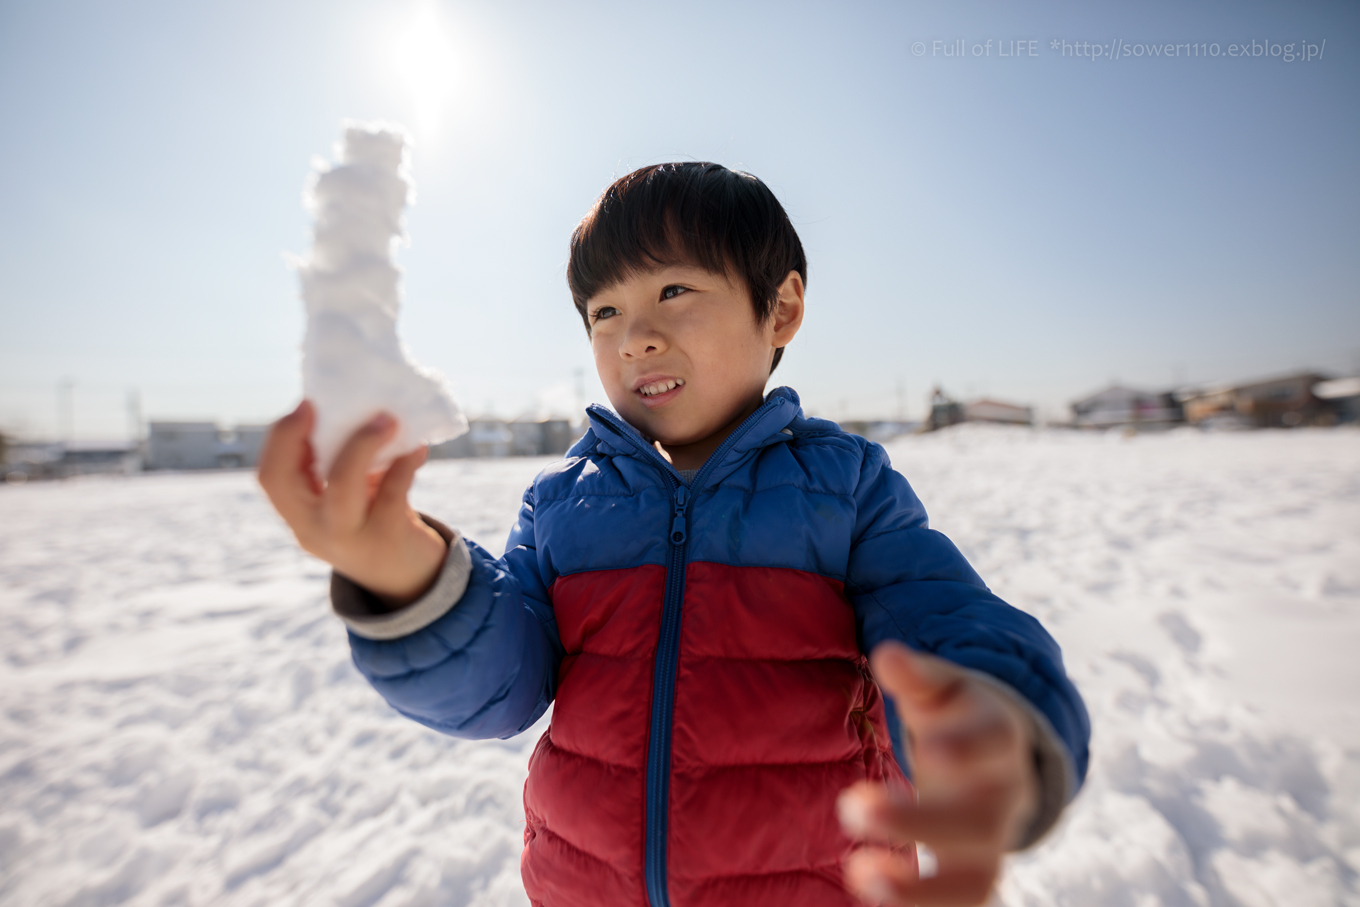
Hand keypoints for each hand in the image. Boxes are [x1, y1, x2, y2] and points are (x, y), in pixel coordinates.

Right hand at [257, 400, 447, 606]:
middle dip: (294, 438)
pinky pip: (392, 492)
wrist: (410, 579)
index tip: (306, 405)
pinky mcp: (388, 538)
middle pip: (285, 483)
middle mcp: (315, 530)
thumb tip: (361, 410)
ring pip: (342, 488)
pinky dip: (405, 464)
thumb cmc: (375, 522)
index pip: (271, 477)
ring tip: (387, 420)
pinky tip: (417, 448)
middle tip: (317, 404)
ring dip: (362, 445)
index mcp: (300, 516)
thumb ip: (344, 466)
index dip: (280, 439)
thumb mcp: (349, 500)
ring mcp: (349, 538)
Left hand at [838, 641, 1037, 906]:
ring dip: (921, 890)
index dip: (966, 750)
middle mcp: (1003, 797)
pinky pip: (962, 906)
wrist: (989, 757)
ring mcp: (991, 844)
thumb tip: (887, 655)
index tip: (929, 751)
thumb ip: (917, 676)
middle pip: (978, 822)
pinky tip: (870, 897)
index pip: (992, 744)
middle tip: (851, 806)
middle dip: (916, 821)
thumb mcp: (939, 688)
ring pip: (977, 882)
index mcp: (997, 740)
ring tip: (860, 876)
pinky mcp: (973, 875)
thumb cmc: (953, 716)